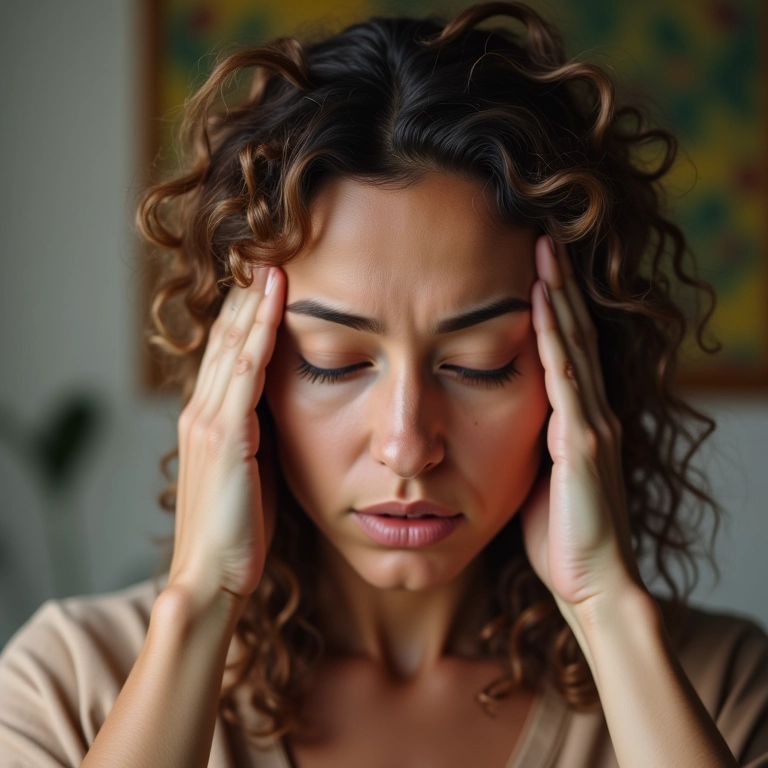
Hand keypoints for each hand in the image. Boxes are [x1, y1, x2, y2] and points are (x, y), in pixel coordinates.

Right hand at [166, 265, 284, 603]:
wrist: (213, 576)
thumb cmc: (238, 530)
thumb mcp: (250, 472)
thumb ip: (258, 436)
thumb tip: (282, 409)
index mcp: (208, 421)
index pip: (228, 354)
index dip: (245, 316)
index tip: (268, 283)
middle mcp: (201, 412)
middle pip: (226, 340)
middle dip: (248, 297)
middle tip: (268, 255)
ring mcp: (209, 421)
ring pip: (234, 346)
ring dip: (254, 302)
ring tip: (273, 262)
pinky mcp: (224, 436)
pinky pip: (245, 371)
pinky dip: (259, 332)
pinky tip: (274, 302)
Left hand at [519, 235, 642, 620]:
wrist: (591, 583)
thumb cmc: (558, 534)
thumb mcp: (537, 475)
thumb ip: (529, 440)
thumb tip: (496, 415)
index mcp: (577, 419)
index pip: (565, 348)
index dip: (552, 305)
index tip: (534, 264)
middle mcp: (591, 413)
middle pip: (574, 334)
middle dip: (558, 284)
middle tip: (543, 235)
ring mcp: (592, 426)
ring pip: (573, 348)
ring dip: (557, 299)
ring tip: (544, 252)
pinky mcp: (584, 447)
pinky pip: (567, 385)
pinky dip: (555, 343)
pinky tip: (543, 309)